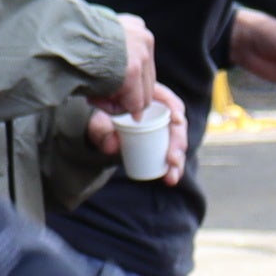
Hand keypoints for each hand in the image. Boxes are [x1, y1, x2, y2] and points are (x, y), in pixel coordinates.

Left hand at [80, 14, 190, 184]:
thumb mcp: (97, 120)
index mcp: (150, 97)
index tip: (176, 122)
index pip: (169, 101)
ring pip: (177, 142)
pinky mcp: (161, 145)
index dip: (176, 111)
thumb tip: (113, 145)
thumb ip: (101, 129)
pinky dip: (173, 167)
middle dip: (178, 143)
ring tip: (170, 176)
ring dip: (177, 159)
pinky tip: (170, 179)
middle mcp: (160, 114)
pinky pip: (171, 155)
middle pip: (177, 125)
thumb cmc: (100, 117)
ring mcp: (162, 130)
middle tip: (171, 159)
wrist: (97, 129)